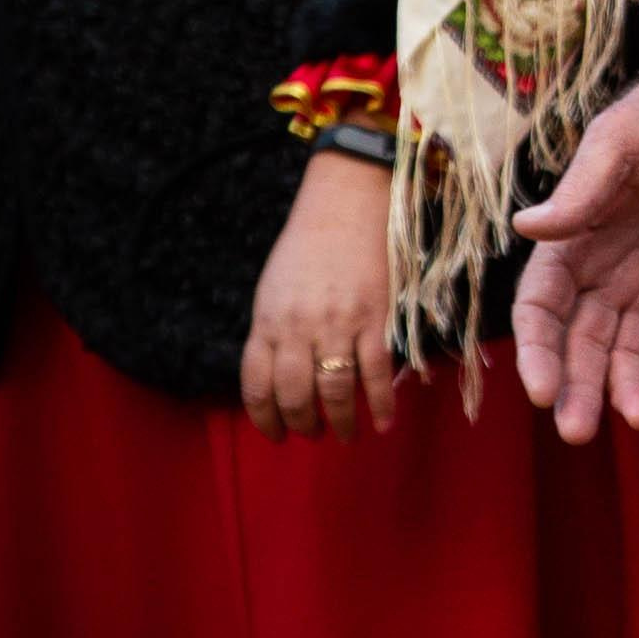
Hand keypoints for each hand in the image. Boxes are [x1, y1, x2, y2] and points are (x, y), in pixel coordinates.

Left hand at [240, 150, 398, 441]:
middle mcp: (297, 327)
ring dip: (341, 422)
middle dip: (302, 424)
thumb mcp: (272, 289)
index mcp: (268, 320)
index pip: (257, 386)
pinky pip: (376, 374)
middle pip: (294, 395)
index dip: (265, 419)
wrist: (346, 203)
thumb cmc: (306, 246)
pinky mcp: (373, 318)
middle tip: (312, 433)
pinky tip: (381, 423)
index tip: (276, 434)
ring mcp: (337, 324)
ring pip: (334, 391)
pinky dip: (379, 405)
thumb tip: (278, 379)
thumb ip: (271, 334)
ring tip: (345, 435)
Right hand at [512, 72, 638, 444]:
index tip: (543, 391)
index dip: (538, 351)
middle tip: (578, 432)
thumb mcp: (618, 147)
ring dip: (626, 389)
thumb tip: (527, 227)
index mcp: (570, 243)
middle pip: (578, 343)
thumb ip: (581, 192)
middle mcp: (599, 274)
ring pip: (623, 352)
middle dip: (576, 387)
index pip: (541, 309)